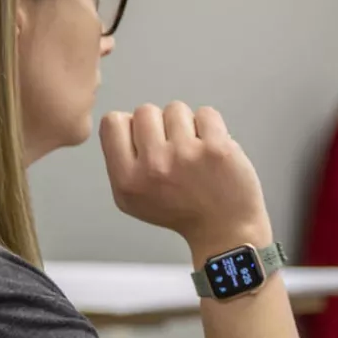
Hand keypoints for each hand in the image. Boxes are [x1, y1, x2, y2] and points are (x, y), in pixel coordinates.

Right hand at [101, 101, 269, 252]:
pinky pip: (206, 113)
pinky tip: (211, 147)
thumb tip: (124, 123)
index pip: (113, 122)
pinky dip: (210, 126)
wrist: (225, 229)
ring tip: (194, 149)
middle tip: (174, 147)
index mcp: (127, 179)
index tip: (146, 141)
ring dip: (186, 124)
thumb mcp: (131, 199)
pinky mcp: (216, 148)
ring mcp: (186, 154)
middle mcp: (153, 165)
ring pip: (176, 109)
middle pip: (145, 111)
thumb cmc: (181, 213)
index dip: (130, 126)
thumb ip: (120, 161)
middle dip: (160, 124)